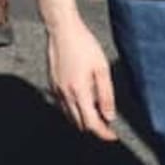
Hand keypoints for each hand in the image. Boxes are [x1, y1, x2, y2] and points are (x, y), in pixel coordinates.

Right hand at [46, 14, 116, 139]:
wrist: (62, 28)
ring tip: (95, 112)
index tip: (112, 136)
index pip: (91, 124)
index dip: (104, 133)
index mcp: (79, 91)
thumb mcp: (102, 68)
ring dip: (83, 120)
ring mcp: (57, 89)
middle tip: (106, 124)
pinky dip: (73, 110)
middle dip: (94, 128)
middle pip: (79, 124)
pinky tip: (82, 100)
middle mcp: (65, 94)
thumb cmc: (84, 44)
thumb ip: (106, 95)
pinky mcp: (52, 83)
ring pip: (69, 116)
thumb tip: (109, 116)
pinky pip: (62, 105)